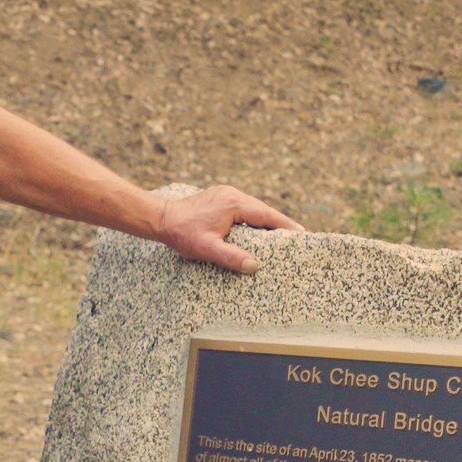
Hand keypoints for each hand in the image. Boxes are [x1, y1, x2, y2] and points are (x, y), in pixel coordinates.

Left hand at [154, 185, 304, 273]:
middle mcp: (232, 195)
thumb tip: (254, 266)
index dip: (285, 225)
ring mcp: (226, 195)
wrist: (160, 218)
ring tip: (280, 238)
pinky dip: (253, 220)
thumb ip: (231, 257)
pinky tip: (256, 232)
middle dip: (279, 224)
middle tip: (296, 239)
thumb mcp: (207, 248)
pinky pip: (243, 209)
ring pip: (253, 209)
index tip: (302, 234)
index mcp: (234, 203)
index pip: (267, 215)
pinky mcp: (220, 199)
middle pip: (263, 211)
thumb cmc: (182, 233)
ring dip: (265, 222)